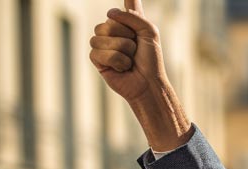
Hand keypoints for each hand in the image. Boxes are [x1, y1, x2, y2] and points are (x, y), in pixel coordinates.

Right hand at [90, 1, 190, 150]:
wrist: (149, 83)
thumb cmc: (151, 60)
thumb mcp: (149, 32)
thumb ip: (134, 16)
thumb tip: (111, 12)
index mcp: (126, 23)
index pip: (119, 9)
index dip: (125, 0)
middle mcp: (112, 31)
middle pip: (108, 23)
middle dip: (125, 37)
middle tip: (135, 50)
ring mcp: (102, 44)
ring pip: (101, 36)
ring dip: (122, 50)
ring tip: (129, 60)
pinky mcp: (97, 59)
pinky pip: (98, 52)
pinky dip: (116, 60)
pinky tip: (122, 68)